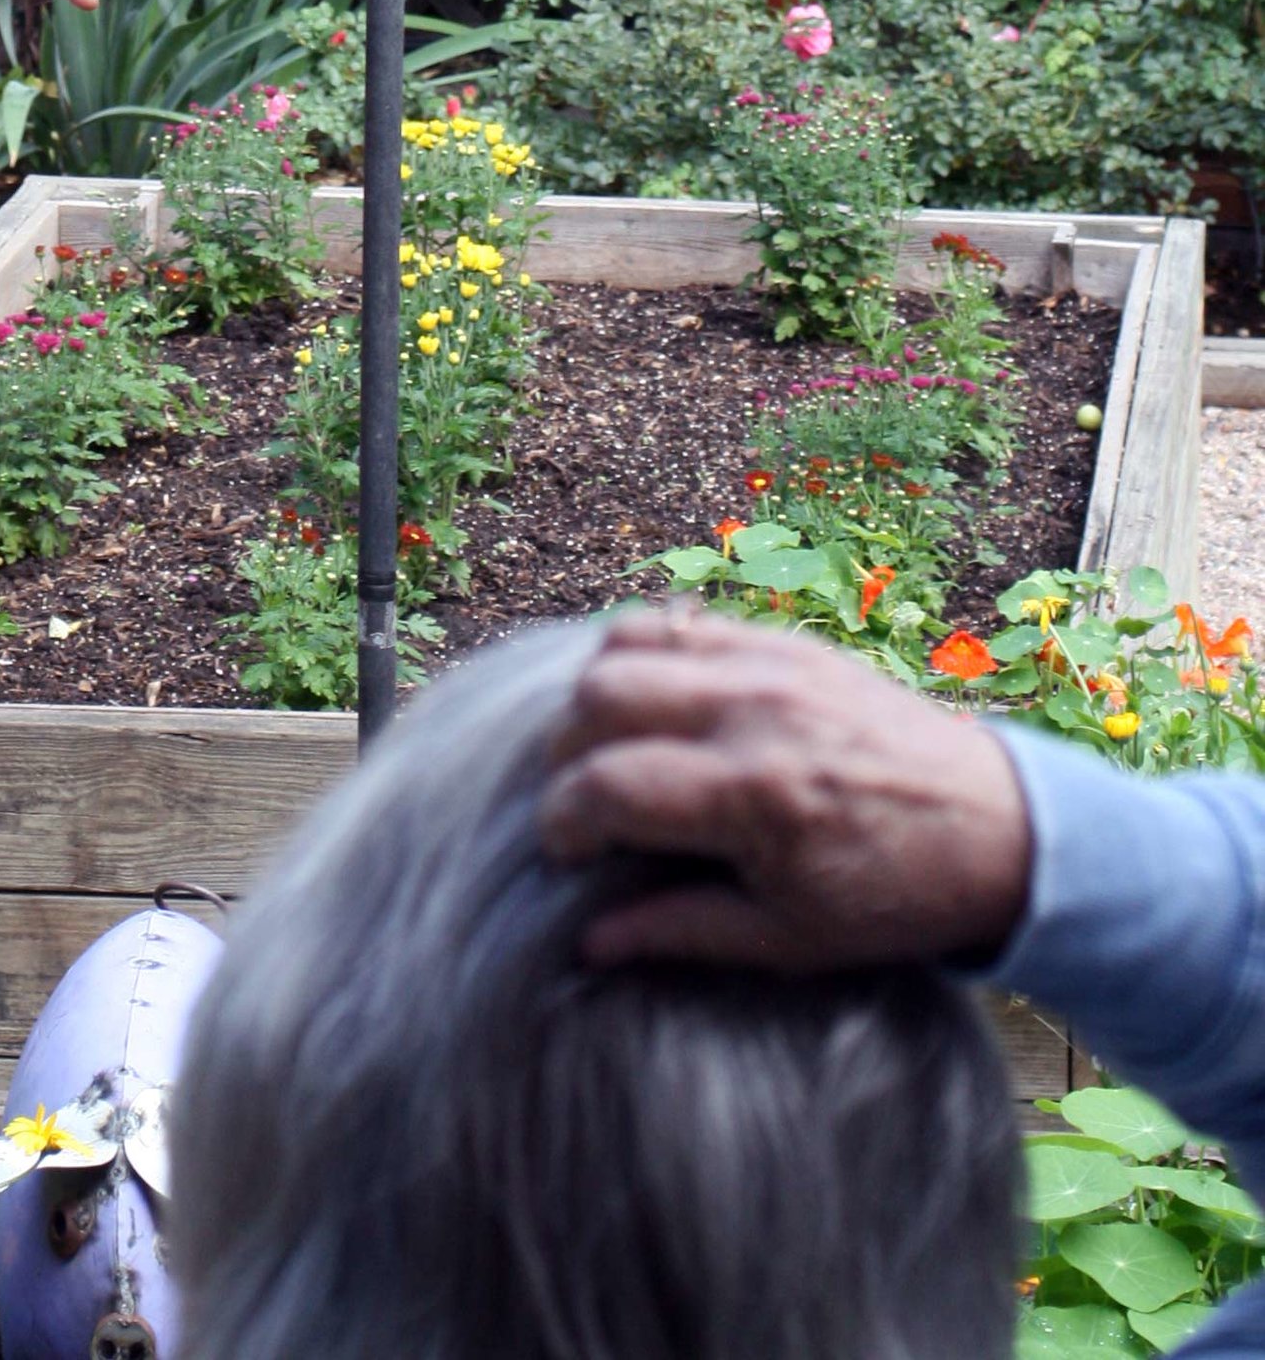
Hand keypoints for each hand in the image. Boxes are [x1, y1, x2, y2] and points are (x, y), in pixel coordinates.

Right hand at [536, 602, 1032, 971]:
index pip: (608, 786)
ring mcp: (770, 661)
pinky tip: (655, 702)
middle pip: (600, 695)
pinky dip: (646, 653)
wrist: (999, 828)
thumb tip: (590, 942)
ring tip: (611, 744)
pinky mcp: (787, 639)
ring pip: (628, 640)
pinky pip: (682, 619)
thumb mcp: (790, 940)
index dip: (562, 821)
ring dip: (597, 692)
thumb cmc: (895, 896)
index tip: (563, 850)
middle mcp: (753, 711)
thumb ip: (682, 930)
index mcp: (755, 795)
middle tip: (581, 797)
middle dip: (565, 751)